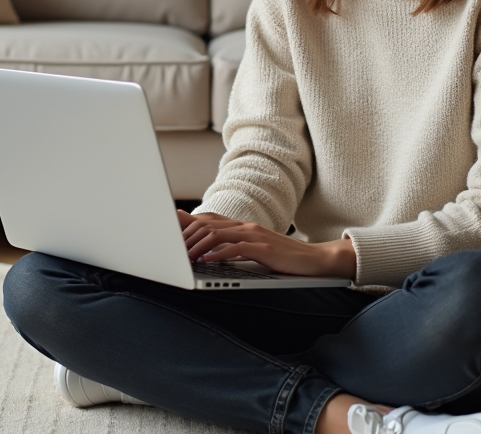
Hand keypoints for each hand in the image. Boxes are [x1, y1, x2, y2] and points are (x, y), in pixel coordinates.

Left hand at [176, 210, 355, 278]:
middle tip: (170, 246)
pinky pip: (235, 248)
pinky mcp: (262, 249)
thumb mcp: (253, 249)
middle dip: (186, 234)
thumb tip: (206, 252)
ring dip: (197, 246)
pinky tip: (206, 261)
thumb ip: (231, 247)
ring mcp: (254, 235)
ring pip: (217, 234)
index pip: (208, 219)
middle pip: (207, 224)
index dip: (186, 223)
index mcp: (242, 226)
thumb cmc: (282, 257)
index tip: (167, 230)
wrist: (313, 259)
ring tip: (184, 257)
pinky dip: (217, 255)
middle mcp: (245, 226)